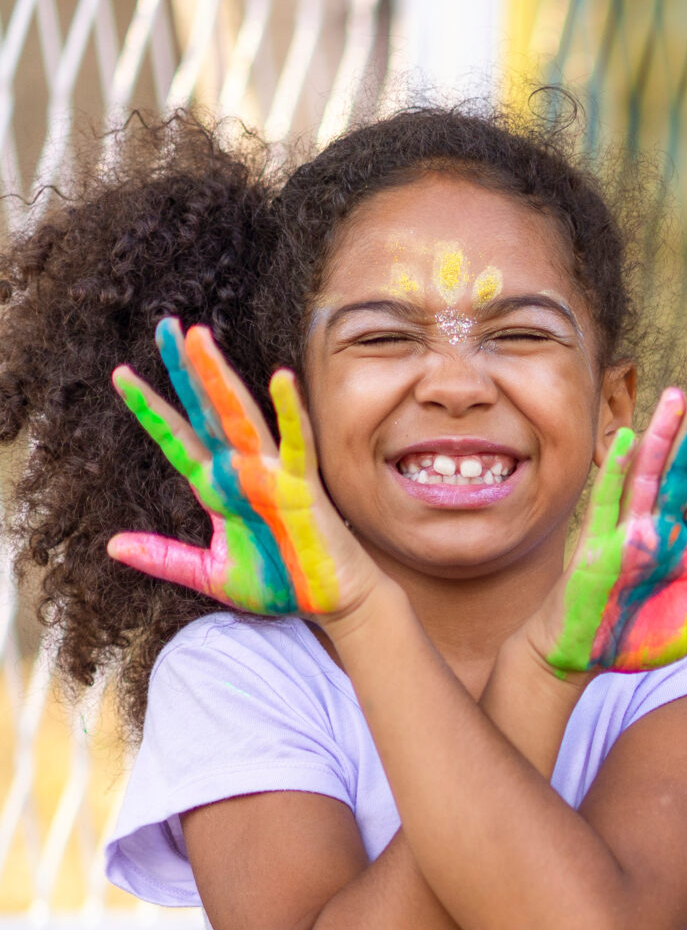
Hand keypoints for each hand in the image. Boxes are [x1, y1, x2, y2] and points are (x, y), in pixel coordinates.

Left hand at [107, 318, 376, 617]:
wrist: (330, 605)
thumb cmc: (280, 586)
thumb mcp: (211, 575)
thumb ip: (164, 558)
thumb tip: (112, 545)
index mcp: (217, 488)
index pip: (178, 439)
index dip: (150, 408)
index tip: (121, 374)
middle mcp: (241, 473)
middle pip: (205, 411)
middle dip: (184, 368)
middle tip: (166, 325)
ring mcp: (272, 476)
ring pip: (239, 417)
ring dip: (219, 378)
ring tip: (199, 337)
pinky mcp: (302, 488)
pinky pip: (297, 443)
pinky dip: (290, 412)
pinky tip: (281, 378)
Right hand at [536, 384, 686, 674]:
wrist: (576, 658)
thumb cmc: (628, 646)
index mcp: (684, 553)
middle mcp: (657, 535)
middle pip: (682, 474)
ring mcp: (626, 536)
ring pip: (648, 477)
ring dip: (662, 438)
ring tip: (675, 396)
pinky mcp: (595, 547)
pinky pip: (608, 502)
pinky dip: (618, 471)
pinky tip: (631, 440)